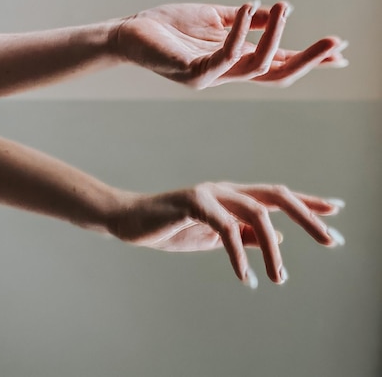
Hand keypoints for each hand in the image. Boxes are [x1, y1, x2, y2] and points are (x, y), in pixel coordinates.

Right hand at [110, 182, 344, 286]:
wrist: (131, 219)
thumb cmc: (171, 227)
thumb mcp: (212, 236)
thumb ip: (242, 234)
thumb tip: (275, 241)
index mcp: (233, 196)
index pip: (277, 195)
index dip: (308, 202)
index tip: (336, 210)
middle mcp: (227, 189)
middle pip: (277, 196)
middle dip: (308, 216)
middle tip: (332, 240)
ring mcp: (211, 193)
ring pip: (256, 213)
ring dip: (273, 249)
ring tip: (280, 278)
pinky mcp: (193, 202)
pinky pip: (225, 228)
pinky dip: (238, 254)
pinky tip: (245, 276)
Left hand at [114, 1, 347, 87]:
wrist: (131, 32)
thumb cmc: (170, 26)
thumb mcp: (215, 18)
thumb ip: (245, 19)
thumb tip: (276, 9)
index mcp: (234, 60)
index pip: (278, 63)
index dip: (309, 58)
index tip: (340, 51)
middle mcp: (227, 73)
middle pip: (276, 74)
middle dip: (307, 60)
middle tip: (336, 44)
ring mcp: (211, 76)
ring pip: (256, 68)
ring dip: (276, 37)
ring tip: (285, 7)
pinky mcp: (192, 72)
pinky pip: (224, 55)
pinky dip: (240, 32)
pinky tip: (249, 6)